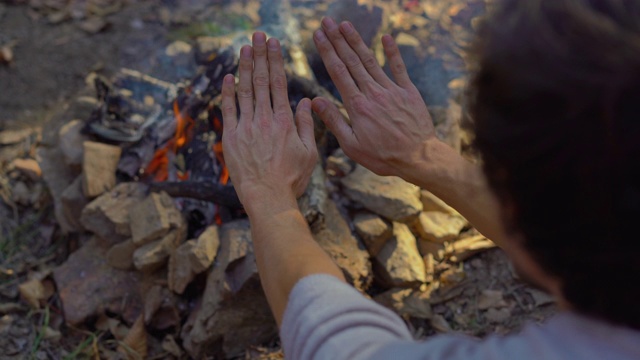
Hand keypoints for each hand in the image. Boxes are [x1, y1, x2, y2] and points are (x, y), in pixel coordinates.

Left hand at [221, 32, 317, 207]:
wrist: (268, 197)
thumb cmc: (292, 178)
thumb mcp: (309, 152)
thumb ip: (308, 125)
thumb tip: (307, 101)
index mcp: (285, 121)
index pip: (279, 83)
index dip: (275, 60)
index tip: (273, 43)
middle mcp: (264, 119)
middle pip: (261, 80)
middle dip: (259, 55)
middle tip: (257, 35)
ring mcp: (246, 127)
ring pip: (244, 90)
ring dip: (244, 67)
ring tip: (244, 48)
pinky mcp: (231, 138)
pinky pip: (228, 110)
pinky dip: (227, 92)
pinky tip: (228, 77)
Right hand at [312, 17, 435, 176]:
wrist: (419, 157)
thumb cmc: (383, 156)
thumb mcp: (352, 145)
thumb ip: (334, 121)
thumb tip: (315, 101)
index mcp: (357, 105)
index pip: (338, 72)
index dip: (327, 51)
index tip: (317, 35)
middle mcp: (373, 93)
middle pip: (351, 60)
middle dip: (337, 39)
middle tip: (327, 21)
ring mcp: (392, 90)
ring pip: (371, 60)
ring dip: (357, 41)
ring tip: (345, 24)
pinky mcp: (408, 92)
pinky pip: (399, 68)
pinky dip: (392, 52)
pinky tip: (386, 37)